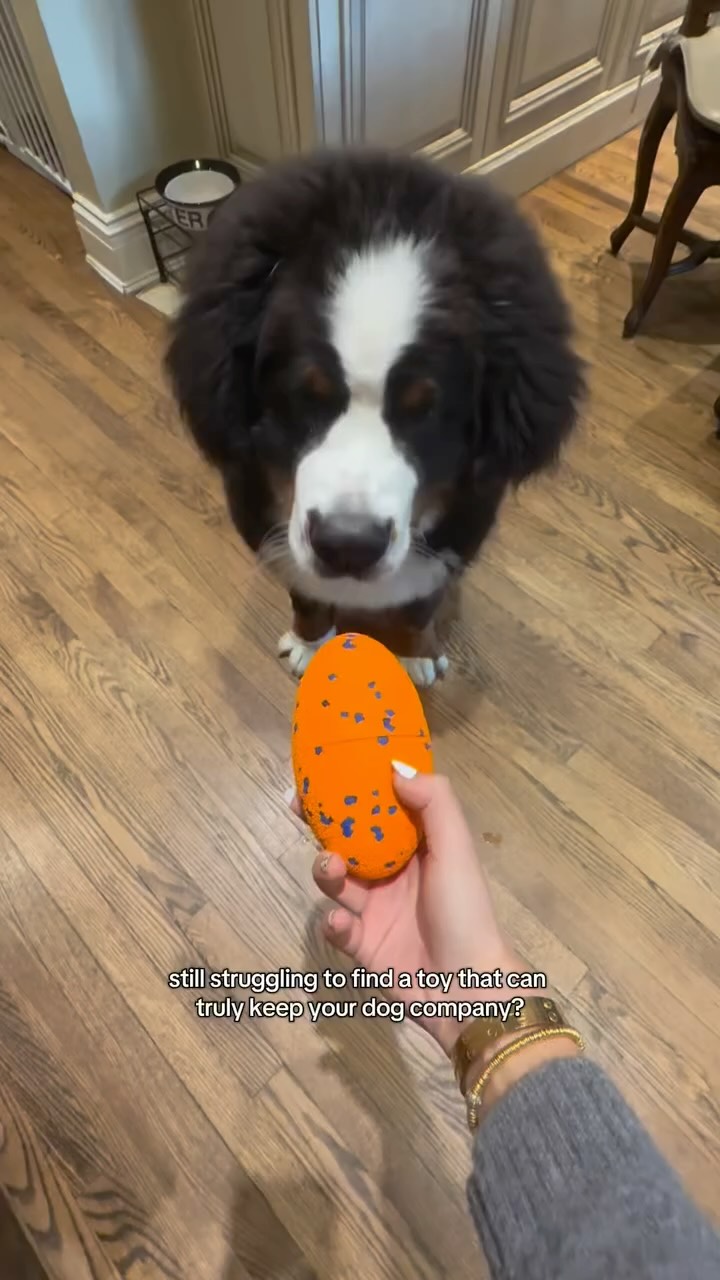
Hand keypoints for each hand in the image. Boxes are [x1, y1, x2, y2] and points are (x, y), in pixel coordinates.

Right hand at [295, 762, 521, 1053]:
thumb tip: (394, 766)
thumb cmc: (466, 911)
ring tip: (331, 868)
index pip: (380, 810)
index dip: (353, 791)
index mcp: (419, 847)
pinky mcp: (363, 946)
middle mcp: (395, 875)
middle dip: (324, 826)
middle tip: (300, 809)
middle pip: (349, 841)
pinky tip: (344, 921)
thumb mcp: (456, 849)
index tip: (325, 773)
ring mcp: (377, 911)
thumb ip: (433, 803)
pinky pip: (336, 926)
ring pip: (337, 881)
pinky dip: (333, 921)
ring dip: (326, 870)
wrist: (468, 989)